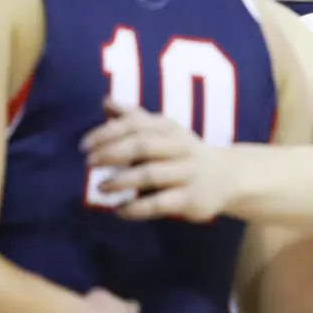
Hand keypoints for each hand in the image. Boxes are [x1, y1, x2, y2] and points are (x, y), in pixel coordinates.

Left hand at [83, 100, 239, 221]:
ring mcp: (187, 173)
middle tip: (88, 164)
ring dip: (121, 180)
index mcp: (169, 128)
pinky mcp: (191, 199)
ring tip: (100, 188)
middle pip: (142, 146)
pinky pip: (159, 203)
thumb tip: (104, 101)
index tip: (84, 146)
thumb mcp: (164, 131)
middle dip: (112, 153)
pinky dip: (135, 208)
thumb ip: (134, 118)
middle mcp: (180, 146)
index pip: (135, 124)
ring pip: (150, 174)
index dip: (107, 133)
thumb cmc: (184, 153)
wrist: (228, 177)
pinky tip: (119, 211)